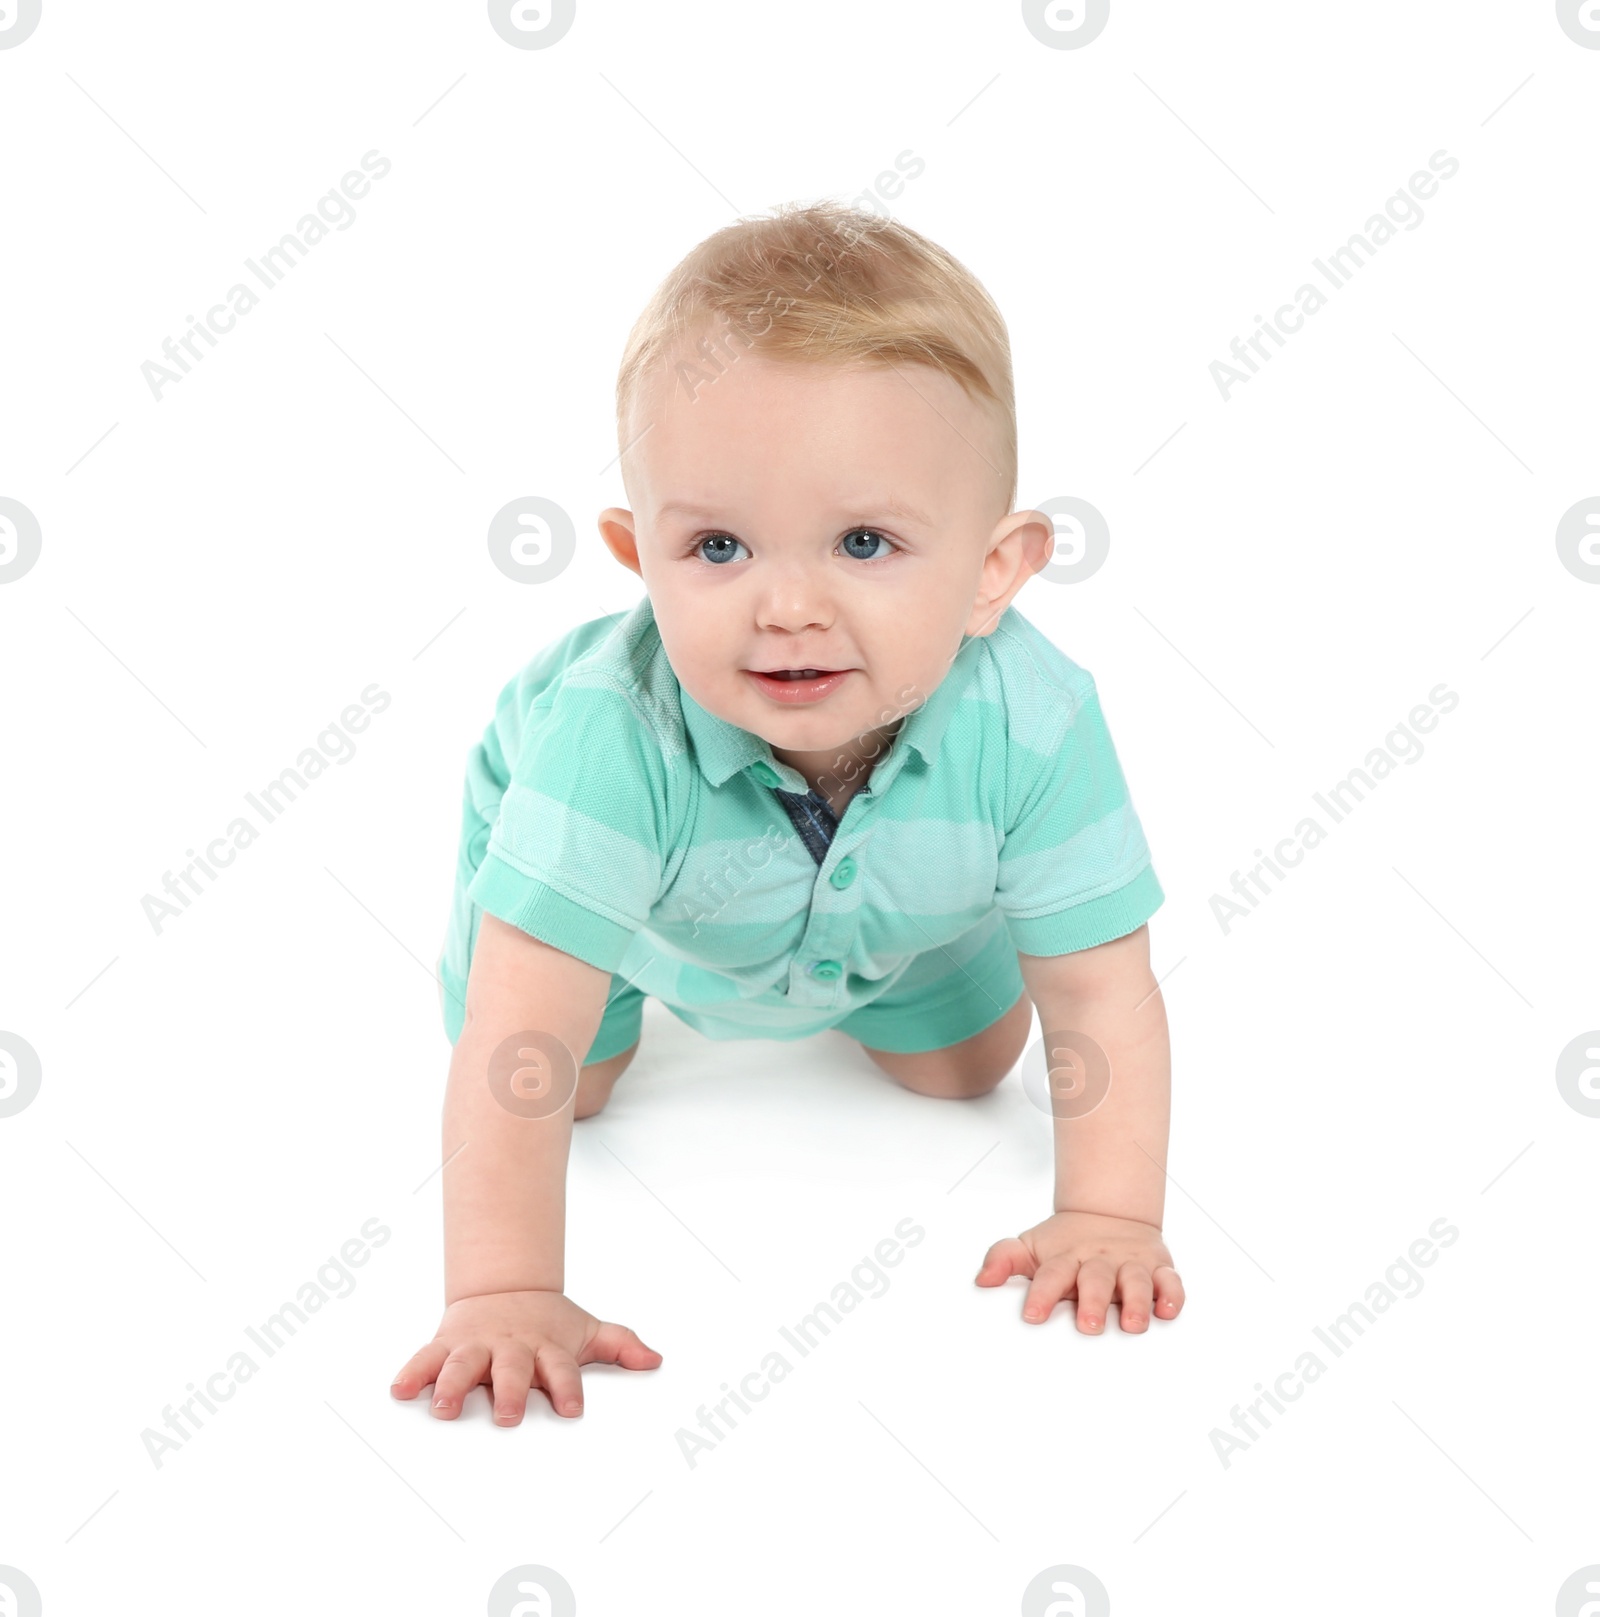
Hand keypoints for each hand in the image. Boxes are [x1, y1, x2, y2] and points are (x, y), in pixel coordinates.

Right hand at [390, 1289, 662, 1423]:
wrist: (506, 1287)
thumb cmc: (548, 1322)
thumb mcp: (586, 1330)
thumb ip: (621, 1345)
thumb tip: (655, 1360)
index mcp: (546, 1346)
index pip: (561, 1368)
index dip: (567, 1388)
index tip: (571, 1410)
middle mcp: (510, 1346)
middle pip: (511, 1368)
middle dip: (509, 1391)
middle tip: (507, 1416)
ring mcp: (477, 1345)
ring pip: (462, 1364)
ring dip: (451, 1385)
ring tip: (442, 1409)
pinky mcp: (447, 1345)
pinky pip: (426, 1358)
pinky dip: (412, 1372)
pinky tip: (400, 1389)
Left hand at [975, 1210, 1184, 1333]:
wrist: (1110, 1214)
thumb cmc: (1066, 1245)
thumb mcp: (1032, 1247)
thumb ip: (1004, 1259)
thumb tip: (981, 1280)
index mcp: (1066, 1257)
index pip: (1051, 1274)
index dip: (1041, 1294)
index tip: (1031, 1315)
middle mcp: (1099, 1260)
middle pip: (1096, 1280)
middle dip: (1093, 1302)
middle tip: (1088, 1326)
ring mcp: (1130, 1264)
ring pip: (1135, 1281)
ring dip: (1136, 1302)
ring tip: (1132, 1325)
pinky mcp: (1158, 1268)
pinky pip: (1170, 1281)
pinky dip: (1171, 1294)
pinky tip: (1167, 1310)